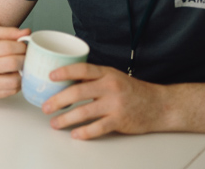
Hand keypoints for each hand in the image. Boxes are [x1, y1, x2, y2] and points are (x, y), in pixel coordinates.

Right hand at [0, 25, 30, 98]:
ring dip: (22, 72)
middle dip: (24, 58)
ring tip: (20, 66)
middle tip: (25, 56)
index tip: (24, 46)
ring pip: (15, 80)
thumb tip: (27, 32)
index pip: (7, 47)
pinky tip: (13, 75)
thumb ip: (8, 32)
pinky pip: (12, 91)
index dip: (21, 46)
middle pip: (13, 63)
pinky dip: (17, 83)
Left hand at [43, 63, 167, 138]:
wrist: (159, 105)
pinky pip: (98, 127)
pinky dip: (84, 132)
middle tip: (45, 107)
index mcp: (107, 73)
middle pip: (78, 92)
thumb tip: (65, 82)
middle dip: (58, 100)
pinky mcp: (120, 120)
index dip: (65, 72)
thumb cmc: (132, 91)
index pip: (82, 69)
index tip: (50, 77)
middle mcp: (110, 87)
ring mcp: (115, 104)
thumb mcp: (113, 77)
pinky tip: (75, 134)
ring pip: (84, 112)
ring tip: (55, 123)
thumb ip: (93, 78)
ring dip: (66, 118)